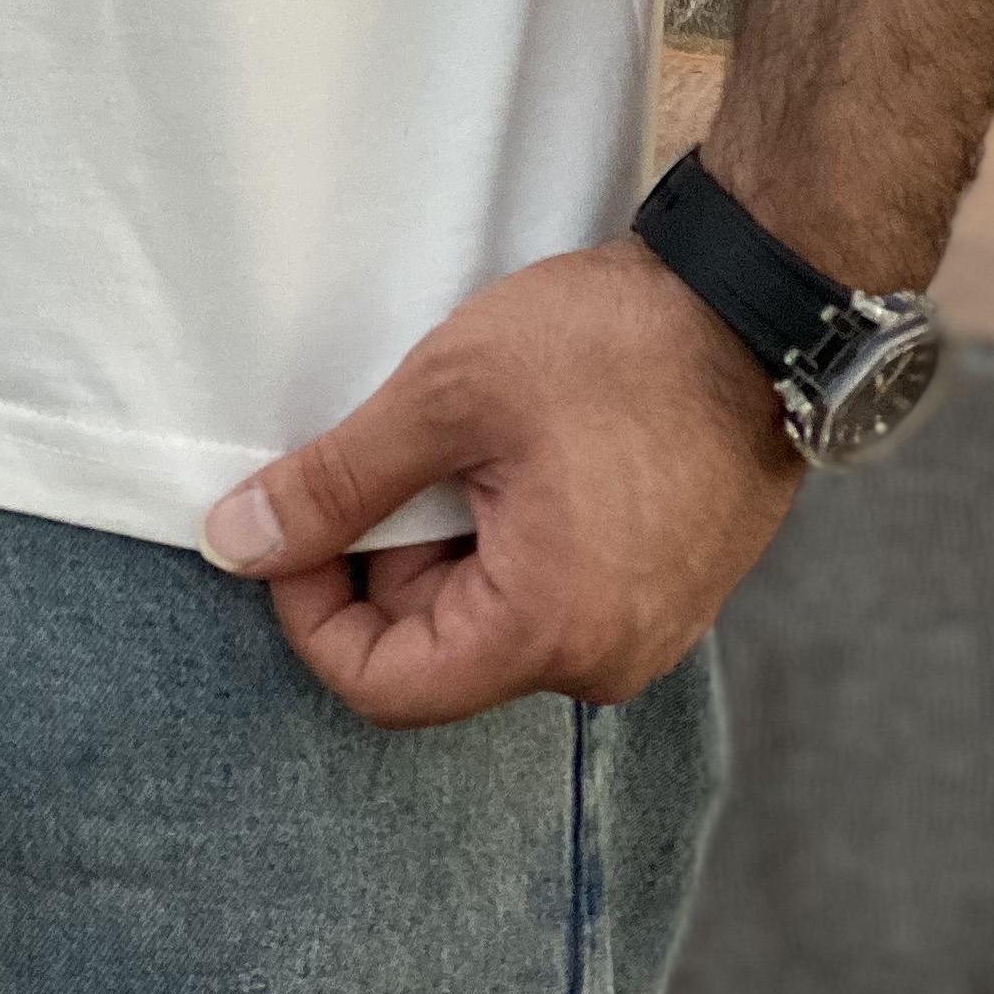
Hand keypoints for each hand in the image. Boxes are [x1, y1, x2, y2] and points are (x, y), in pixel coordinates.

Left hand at [200, 236, 798, 724]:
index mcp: (547, 633)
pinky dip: (507, 528)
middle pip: (436, 648)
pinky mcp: (667, 590)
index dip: (310, 607)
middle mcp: (603, 662)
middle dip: (387, 553)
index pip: (381, 686)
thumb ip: (336, 482)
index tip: (296, 516)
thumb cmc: (609, 346)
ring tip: (470, 431)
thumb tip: (234, 540)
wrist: (759, 307)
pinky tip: (520, 445)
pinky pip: (549, 588)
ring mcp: (646, 630)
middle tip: (400, 439)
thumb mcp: (446, 396)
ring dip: (449, 533)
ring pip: (490, 613)